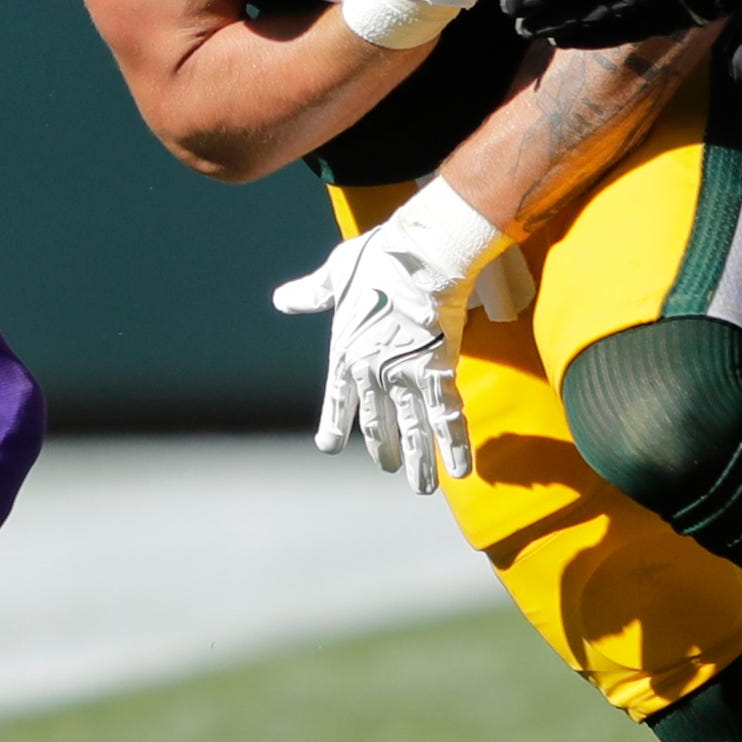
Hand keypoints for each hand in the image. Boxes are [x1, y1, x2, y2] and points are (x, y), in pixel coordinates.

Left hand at [270, 178, 508, 492]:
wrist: (417, 252)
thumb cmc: (377, 257)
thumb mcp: (334, 275)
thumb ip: (311, 293)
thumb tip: (282, 299)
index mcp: (345, 353)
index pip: (338, 400)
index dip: (334, 425)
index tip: (328, 446)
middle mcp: (371, 373)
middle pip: (376, 424)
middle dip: (383, 448)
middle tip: (388, 467)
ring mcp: (404, 376)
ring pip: (411, 430)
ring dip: (417, 462)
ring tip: (422, 489)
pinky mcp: (437, 371)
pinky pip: (447, 416)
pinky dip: (455, 445)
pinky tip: (460, 471)